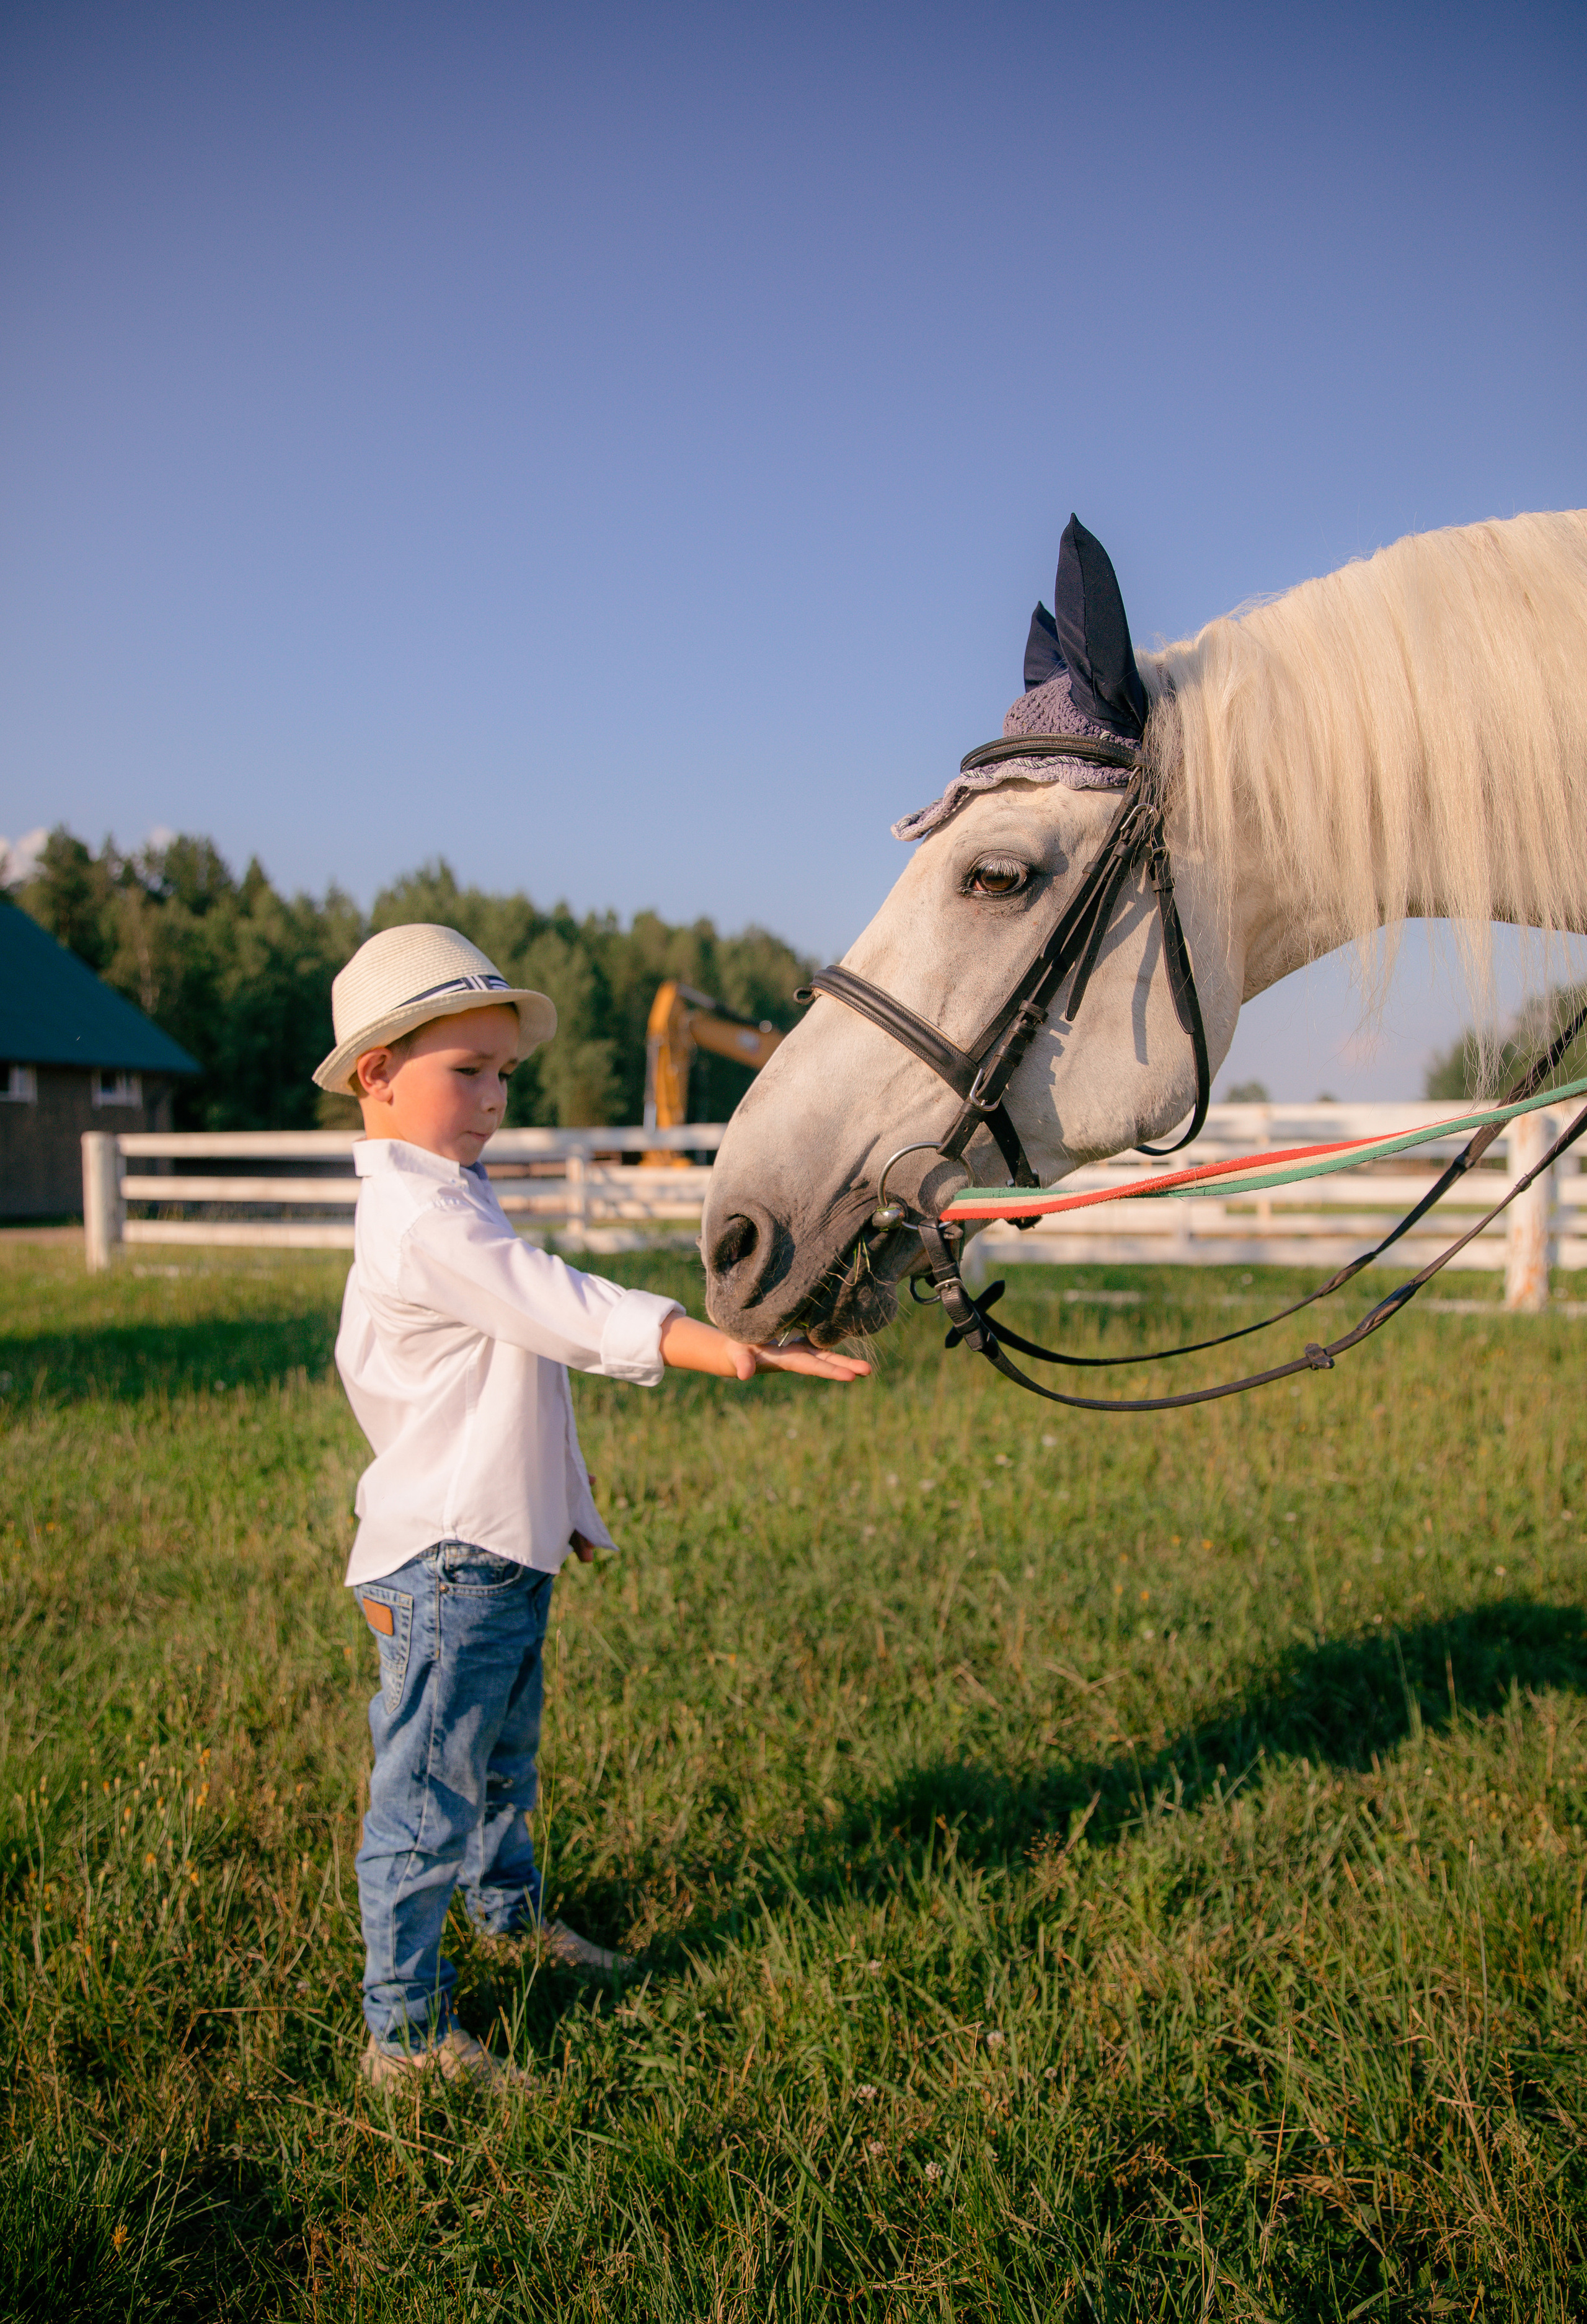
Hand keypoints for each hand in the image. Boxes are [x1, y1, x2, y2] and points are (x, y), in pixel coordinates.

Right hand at [730, 1336, 869, 1382]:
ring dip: (846, 1361)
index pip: (814, 1366)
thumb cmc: (737, 1352)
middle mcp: (798, 1357)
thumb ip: (742, 1363)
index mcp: (788, 1360)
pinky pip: (821, 1344)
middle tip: (869, 1370)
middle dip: (847, 1367)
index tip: (852, 1376)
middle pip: (827, 1362)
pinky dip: (835, 1345)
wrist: (737, 1353)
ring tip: (867, 1367)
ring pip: (827, 1354)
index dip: (832, 1370)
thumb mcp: (738, 1355)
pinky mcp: (799, 1343)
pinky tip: (850, 1343)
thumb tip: (744, 1375)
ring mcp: (801, 1351)